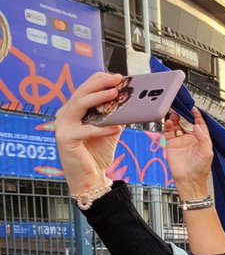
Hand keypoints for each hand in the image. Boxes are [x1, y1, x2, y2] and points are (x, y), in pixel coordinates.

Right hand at [54, 71, 126, 193]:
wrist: (89, 177)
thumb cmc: (97, 153)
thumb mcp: (109, 131)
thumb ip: (116, 117)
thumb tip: (130, 102)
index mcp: (74, 110)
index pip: (85, 88)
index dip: (100, 80)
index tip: (118, 77)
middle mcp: (65, 114)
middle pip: (81, 92)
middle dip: (100, 84)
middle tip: (117, 79)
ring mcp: (63, 126)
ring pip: (79, 105)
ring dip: (98, 98)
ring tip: (114, 94)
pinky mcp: (65, 139)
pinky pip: (86, 130)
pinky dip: (102, 128)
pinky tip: (117, 128)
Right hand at [162, 109, 213, 200]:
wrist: (189, 180)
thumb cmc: (200, 169)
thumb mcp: (207, 152)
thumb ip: (203, 138)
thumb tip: (197, 126)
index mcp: (201, 139)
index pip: (199, 124)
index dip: (197, 116)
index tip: (193, 109)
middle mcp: (191, 138)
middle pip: (186, 122)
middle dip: (183, 114)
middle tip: (179, 107)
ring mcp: (181, 140)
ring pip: (177, 125)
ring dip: (175, 118)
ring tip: (173, 113)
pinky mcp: (171, 144)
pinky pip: (168, 131)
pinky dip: (167, 125)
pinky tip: (168, 121)